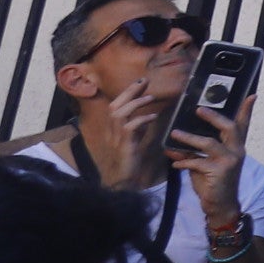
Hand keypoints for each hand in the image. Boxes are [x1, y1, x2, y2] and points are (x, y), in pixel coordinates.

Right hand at [98, 53, 185, 183]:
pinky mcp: (124, 147)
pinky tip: (153, 117)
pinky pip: (130, 128)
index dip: (127, 92)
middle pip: (114, 106)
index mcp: (112, 129)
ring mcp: (115, 139)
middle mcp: (110, 132)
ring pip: (118, 114)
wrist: (123, 181)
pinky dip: (141, 120)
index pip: (115, 105)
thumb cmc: (130, 161)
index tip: (140, 81)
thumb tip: (147, 114)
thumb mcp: (134, 140)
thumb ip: (137, 127)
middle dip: (129, 91)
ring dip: (135, 103)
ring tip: (150, 97)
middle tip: (144, 81)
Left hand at [170, 91, 255, 220]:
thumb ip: (192, 154)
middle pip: (229, 127)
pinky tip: (175, 163)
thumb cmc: (213, 184)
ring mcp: (229, 161)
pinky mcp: (219, 171)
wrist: (220, 206)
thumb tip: (172, 147)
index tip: (252, 95)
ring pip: (209, 143)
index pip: (243, 125)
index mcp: (235, 147)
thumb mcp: (204, 165)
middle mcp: (236, 152)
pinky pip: (198, 162)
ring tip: (175, 134)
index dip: (247, 110)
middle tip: (198, 109)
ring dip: (189, 138)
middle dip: (213, 117)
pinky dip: (184, 161)